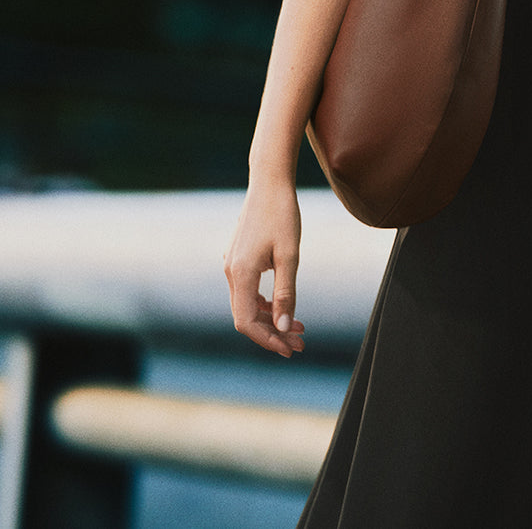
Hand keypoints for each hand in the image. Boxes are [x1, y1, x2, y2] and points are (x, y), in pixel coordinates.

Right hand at [224, 180, 305, 356]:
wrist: (269, 181)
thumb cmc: (282, 215)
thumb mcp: (290, 256)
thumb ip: (285, 294)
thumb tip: (283, 328)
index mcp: (240, 274)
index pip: (246, 322)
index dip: (267, 341)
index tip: (291, 350)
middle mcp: (230, 272)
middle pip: (246, 317)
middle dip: (272, 333)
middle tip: (301, 343)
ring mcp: (232, 264)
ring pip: (246, 304)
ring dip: (270, 319)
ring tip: (298, 327)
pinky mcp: (237, 257)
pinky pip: (247, 290)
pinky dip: (264, 303)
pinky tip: (282, 306)